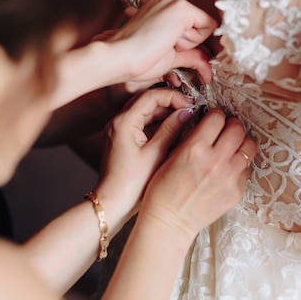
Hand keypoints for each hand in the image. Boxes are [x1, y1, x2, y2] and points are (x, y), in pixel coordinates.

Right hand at [94, 0, 216, 89]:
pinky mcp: (181, 8)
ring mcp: (173, 2)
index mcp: (159, 9)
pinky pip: (208, 26)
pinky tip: (170, 41)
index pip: (189, 26)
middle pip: (198, 26)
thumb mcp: (169, 55)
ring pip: (203, 25)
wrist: (121, 57)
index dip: (185, 45)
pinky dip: (193, 40)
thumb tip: (205, 64)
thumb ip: (188, 53)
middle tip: (162, 46)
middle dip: (187, 43)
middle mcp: (167, 1)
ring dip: (187, 42)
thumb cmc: (137, 60)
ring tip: (163, 43)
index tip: (164, 48)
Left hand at [96, 87, 196, 229]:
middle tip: (189, 109)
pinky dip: (157, 122)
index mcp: (124, 122)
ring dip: (164, 112)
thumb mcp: (157, 154)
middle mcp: (118, 121)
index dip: (172, 97)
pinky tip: (173, 128)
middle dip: (169, 102)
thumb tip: (186, 112)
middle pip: (146, 100)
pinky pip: (141, 122)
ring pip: (144, 110)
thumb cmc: (132, 184)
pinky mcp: (122, 138)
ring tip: (184, 118)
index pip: (151, 96)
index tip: (189, 104)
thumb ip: (172, 129)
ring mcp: (118, 129)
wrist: (112, 203)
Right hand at [139, 109, 257, 244]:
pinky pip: (246, 169)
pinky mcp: (236, 192)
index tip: (214, 119)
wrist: (169, 221)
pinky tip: (228, 168)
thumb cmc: (163, 189)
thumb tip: (206, 123)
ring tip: (231, 148)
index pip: (217, 118)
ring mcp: (229, 177)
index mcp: (195, 148)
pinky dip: (239, 165)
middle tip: (226, 130)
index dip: (216, 116)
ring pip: (248, 147)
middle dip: (231, 126)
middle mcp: (215, 160)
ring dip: (240, 144)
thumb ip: (191, 137)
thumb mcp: (171, 155)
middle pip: (237, 129)